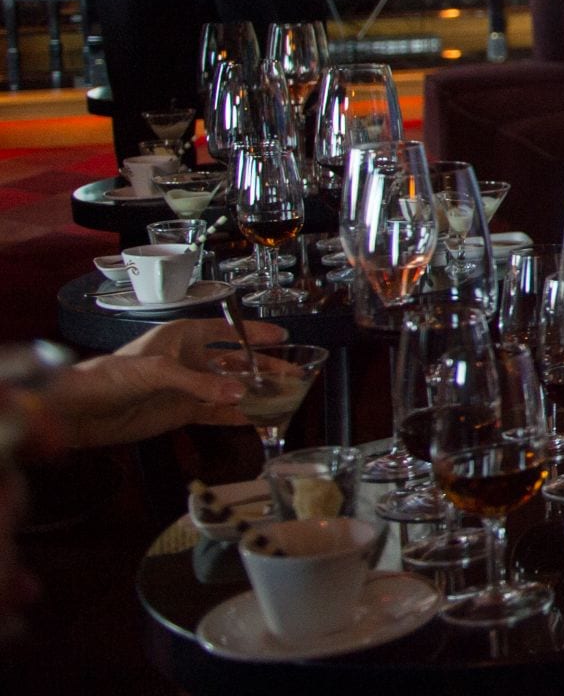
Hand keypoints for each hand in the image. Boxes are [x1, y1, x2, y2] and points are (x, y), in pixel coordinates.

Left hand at [48, 317, 288, 447]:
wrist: (83, 411)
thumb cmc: (115, 376)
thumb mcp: (159, 372)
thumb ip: (201, 383)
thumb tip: (241, 393)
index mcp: (183, 337)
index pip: (226, 330)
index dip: (253, 332)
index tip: (282, 335)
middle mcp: (190, 359)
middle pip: (235, 361)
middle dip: (263, 365)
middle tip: (294, 372)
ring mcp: (187, 387)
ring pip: (229, 387)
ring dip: (254, 392)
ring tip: (284, 396)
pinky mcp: (182, 412)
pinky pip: (216, 412)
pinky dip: (236, 415)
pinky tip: (258, 419)